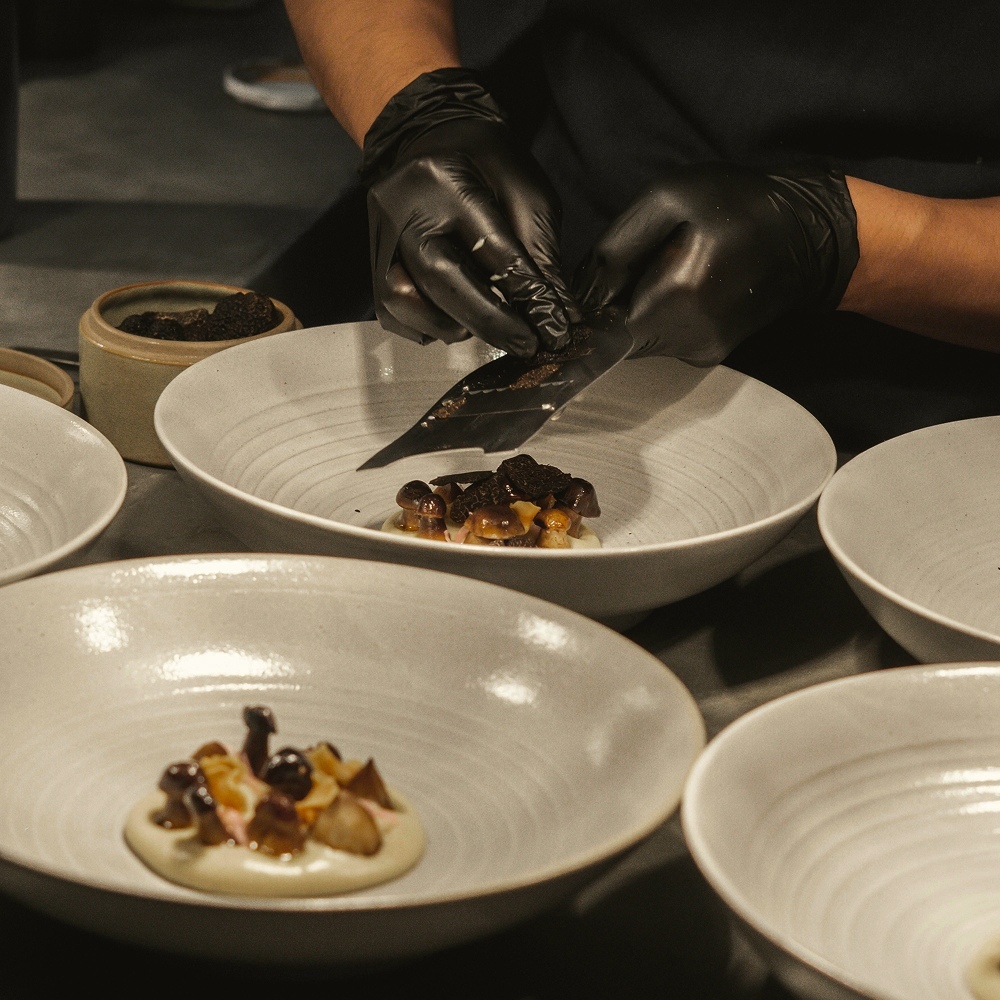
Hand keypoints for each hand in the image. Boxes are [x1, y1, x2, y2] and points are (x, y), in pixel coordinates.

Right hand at [363, 69, 574, 356]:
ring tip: (491, 325)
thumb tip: (557, 315)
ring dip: (456, 326)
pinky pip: (394, 313)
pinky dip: (429, 326)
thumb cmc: (487, 164)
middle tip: (526, 345)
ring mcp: (378, 236)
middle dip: (490, 321)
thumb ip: (541, 254)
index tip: (554, 331)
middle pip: (441, 280)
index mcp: (443, 179)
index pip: (491, 249)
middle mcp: (400, 209)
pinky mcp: (372, 261)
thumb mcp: (527, 193)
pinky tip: (457, 319)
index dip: (527, 296)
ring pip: (409, 304)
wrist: (432, 138)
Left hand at [573, 162, 858, 365]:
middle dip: (616, 302)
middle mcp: (688, 339)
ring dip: (639, 308)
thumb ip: (614, 247)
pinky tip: (683, 283)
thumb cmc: (739, 206)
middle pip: (619, 335)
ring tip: (667, 267)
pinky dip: (660, 314)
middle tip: (641, 261)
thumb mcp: (668, 198)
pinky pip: (664, 339)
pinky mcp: (709, 353)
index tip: (604, 275)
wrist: (807, 234)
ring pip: (640, 339)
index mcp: (677, 298)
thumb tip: (580, 290)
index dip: (592, 302)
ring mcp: (701, 352)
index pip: (602, 326)